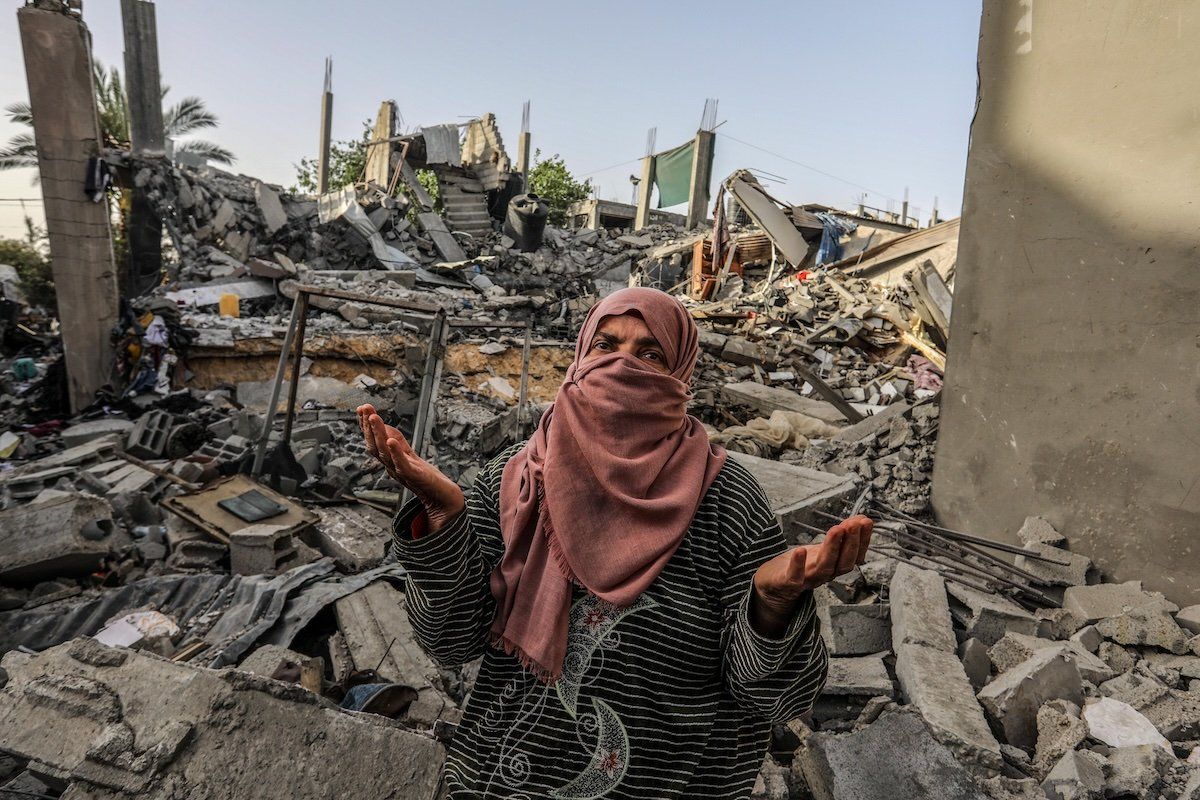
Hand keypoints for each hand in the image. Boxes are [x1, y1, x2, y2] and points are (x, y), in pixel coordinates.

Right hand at [356, 403, 465, 533]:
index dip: (366, 426)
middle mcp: (391, 466)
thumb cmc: (425, 476)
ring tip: (373, 417)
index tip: (362, 408)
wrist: (442, 497)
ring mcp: (402, 472)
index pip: (374, 441)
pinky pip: (402, 465)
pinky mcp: (415, 477)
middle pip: (375, 446)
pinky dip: (395, 453)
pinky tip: (391, 441)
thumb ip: (396, 442)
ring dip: (378, 434)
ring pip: (385, 453)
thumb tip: (382, 425)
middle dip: (368, 427)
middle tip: (364, 408)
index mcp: (390, 460)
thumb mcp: (407, 455)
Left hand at [750, 515, 873, 636]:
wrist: (773, 586)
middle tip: (854, 524)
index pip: (854, 556)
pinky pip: (794, 577)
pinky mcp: (787, 583)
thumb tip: (861, 519)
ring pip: (824, 567)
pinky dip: (798, 565)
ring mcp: (807, 580)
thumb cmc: (800, 565)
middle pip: (843, 563)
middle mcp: (824, 574)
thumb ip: (841, 536)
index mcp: (834, 566)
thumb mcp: (822, 548)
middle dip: (851, 543)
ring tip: (837, 529)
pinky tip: (801, 550)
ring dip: (832, 549)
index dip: (863, 540)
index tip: (866, 522)